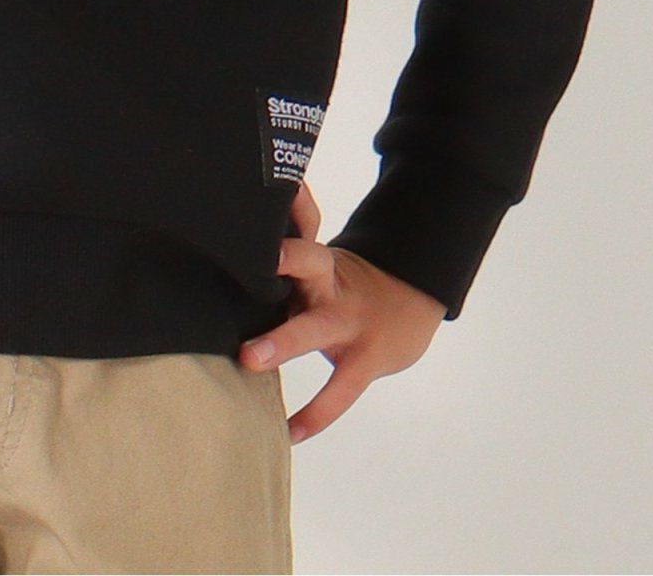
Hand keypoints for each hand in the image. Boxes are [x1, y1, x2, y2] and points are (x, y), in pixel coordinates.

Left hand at [237, 182, 447, 443]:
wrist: (409, 302)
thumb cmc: (342, 282)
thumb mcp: (318, 261)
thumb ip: (282, 249)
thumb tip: (242, 221)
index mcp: (317, 259)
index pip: (296, 231)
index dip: (276, 223)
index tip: (244, 220)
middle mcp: (330, 285)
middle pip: (307, 263)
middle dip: (280, 262)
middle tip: (243, 265)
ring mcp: (349, 323)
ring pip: (314, 330)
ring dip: (281, 343)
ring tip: (247, 360)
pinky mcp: (364, 360)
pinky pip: (339, 392)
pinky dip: (314, 415)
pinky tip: (289, 433)